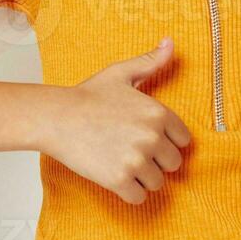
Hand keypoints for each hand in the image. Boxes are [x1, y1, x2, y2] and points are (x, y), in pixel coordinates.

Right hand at [43, 38, 191, 203]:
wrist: (56, 117)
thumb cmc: (88, 96)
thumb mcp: (121, 73)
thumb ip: (151, 61)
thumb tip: (171, 42)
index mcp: (158, 113)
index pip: (184, 140)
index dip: (167, 141)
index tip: (149, 139)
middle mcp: (152, 137)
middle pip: (173, 164)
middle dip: (156, 161)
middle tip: (132, 151)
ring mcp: (137, 160)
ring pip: (157, 183)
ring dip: (142, 178)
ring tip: (122, 162)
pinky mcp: (120, 179)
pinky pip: (139, 198)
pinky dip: (129, 192)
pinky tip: (115, 177)